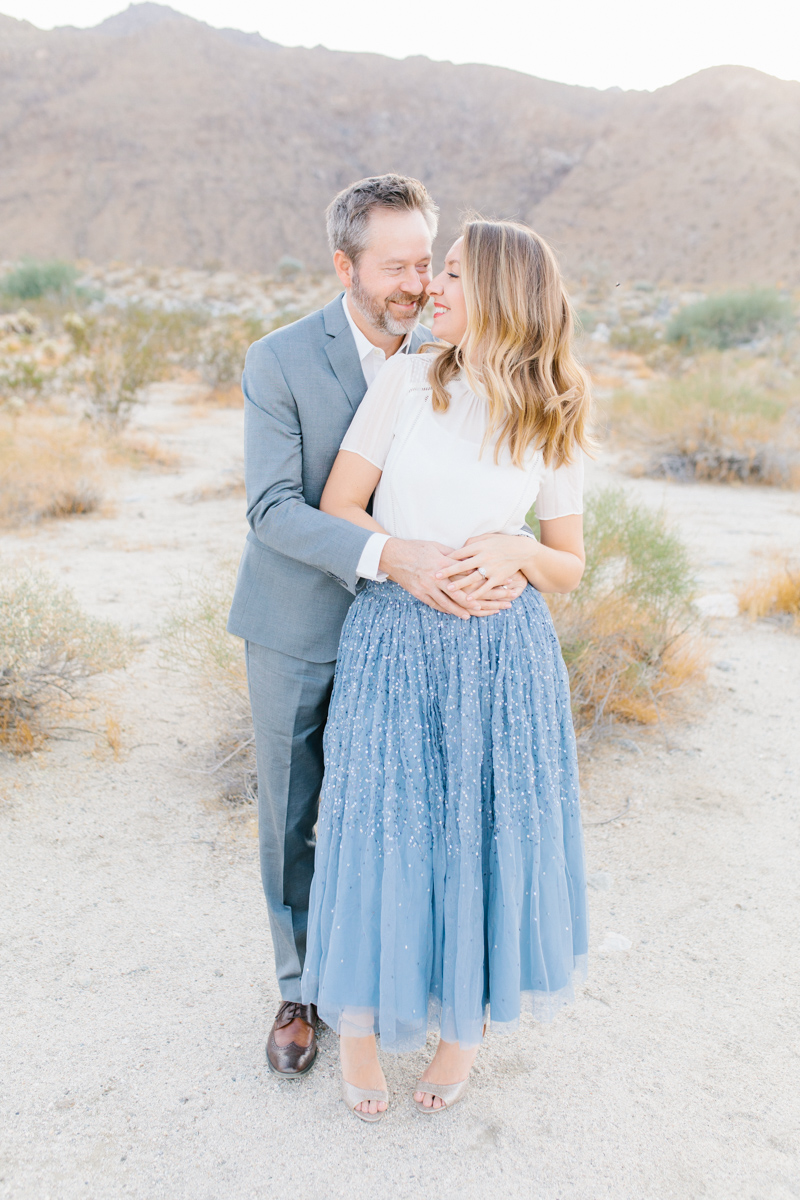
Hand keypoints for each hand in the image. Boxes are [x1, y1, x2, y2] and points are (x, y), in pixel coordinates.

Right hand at [380, 538, 514, 618]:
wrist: (392, 555)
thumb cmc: (415, 548)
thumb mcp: (436, 547)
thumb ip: (452, 554)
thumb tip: (467, 557)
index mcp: (445, 564)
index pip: (472, 575)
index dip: (488, 580)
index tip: (504, 584)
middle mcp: (438, 577)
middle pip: (466, 592)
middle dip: (485, 599)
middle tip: (500, 604)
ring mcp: (428, 587)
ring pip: (451, 603)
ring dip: (466, 610)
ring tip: (479, 614)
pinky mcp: (420, 594)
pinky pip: (436, 605)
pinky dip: (448, 610)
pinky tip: (458, 614)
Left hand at [435, 534, 537, 602]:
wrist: (521, 550)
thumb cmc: (500, 543)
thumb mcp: (485, 538)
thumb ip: (471, 543)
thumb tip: (457, 550)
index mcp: (479, 546)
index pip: (459, 553)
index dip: (447, 558)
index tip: (436, 562)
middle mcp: (484, 557)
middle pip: (463, 565)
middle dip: (448, 571)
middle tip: (435, 576)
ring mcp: (491, 568)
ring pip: (473, 578)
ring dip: (460, 585)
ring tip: (448, 589)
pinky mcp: (498, 577)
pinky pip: (486, 587)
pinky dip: (477, 594)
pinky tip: (468, 600)